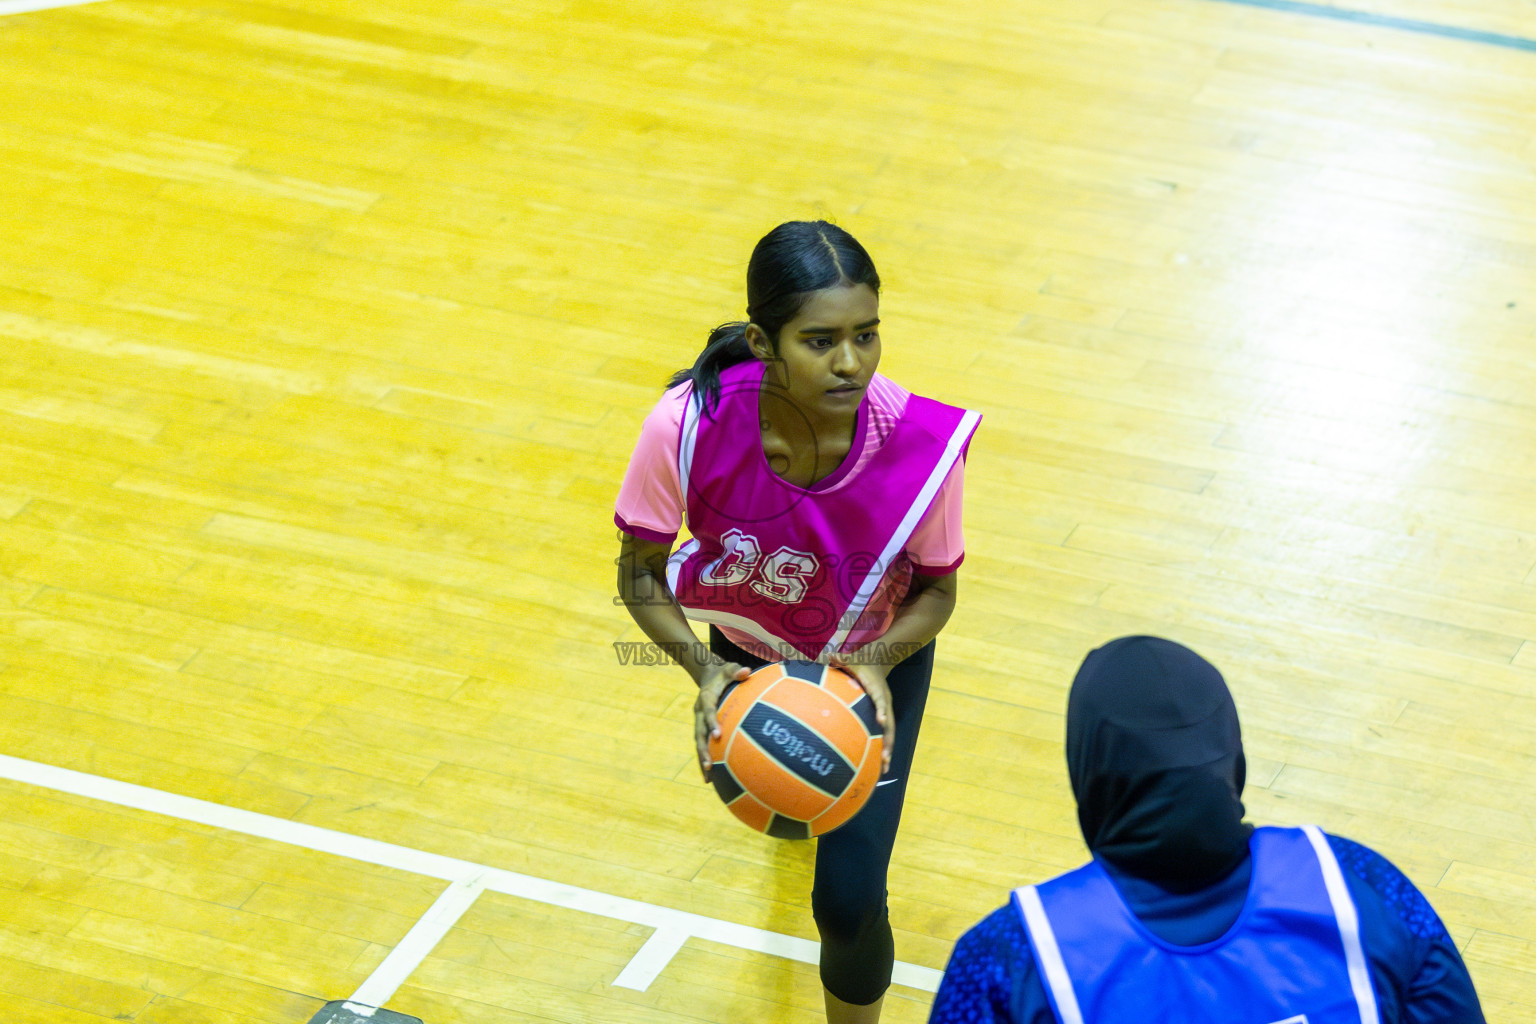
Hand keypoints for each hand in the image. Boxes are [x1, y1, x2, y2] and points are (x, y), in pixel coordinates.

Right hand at [694, 661, 748, 781]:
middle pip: (699, 733)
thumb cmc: (724, 673)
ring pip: (699, 743)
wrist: (709, 675)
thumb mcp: (729, 668)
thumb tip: (746, 671)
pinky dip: (707, 759)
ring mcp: (700, 721)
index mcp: (706, 698)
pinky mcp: (703, 728)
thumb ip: (736, 671)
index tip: (717, 735)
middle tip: (709, 764)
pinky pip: (704, 744)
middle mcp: (699, 712)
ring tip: (708, 778)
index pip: (708, 711)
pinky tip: (713, 777)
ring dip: (702, 759)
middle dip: (703, 750)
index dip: (711, 722)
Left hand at [830, 657, 893, 773]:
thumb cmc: (862, 662)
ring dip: (887, 750)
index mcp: (877, 689)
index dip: (882, 711)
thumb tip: (829, 656)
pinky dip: (882, 748)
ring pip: (889, 733)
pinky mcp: (882, 715)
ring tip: (884, 770)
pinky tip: (877, 765)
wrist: (879, 661)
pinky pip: (884, 734)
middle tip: (884, 758)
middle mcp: (884, 702)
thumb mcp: (852, 659)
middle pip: (890, 725)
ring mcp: (885, 710)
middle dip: (888, 742)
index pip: (881, 701)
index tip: (881, 722)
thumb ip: (841, 660)